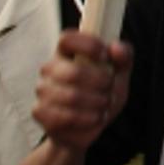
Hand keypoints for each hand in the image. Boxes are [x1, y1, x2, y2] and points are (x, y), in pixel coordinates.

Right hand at [32, 31, 132, 151]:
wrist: (90, 125)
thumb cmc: (103, 91)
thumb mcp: (120, 73)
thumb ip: (123, 56)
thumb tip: (115, 47)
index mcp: (67, 52)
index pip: (67, 39)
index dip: (89, 45)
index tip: (105, 56)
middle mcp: (50, 68)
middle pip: (74, 72)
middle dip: (101, 83)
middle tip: (110, 89)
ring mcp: (43, 89)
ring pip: (71, 97)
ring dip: (97, 103)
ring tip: (105, 104)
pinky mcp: (40, 111)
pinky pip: (64, 117)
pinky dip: (87, 119)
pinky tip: (95, 117)